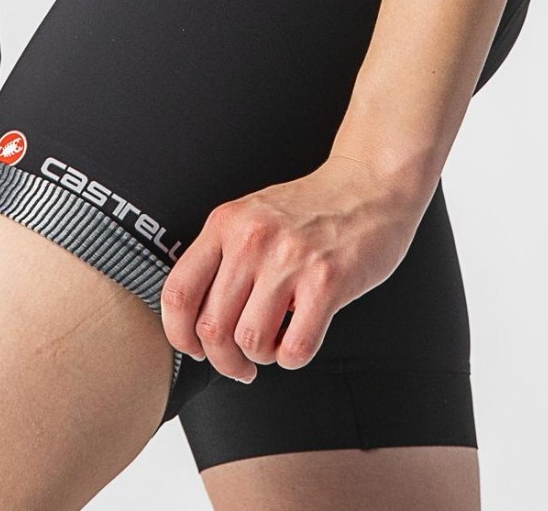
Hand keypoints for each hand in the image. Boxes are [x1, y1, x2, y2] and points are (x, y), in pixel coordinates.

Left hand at [160, 154, 434, 382]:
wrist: (368, 184)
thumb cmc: (312, 207)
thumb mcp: (251, 215)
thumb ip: (222, 255)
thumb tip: (195, 319)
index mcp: (226, 223)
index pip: (178, 292)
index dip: (178, 333)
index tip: (194, 347)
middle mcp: (252, 239)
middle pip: (212, 327)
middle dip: (224, 359)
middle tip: (240, 362)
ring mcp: (290, 260)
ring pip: (251, 341)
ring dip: (261, 356)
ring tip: (274, 342)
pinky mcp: (328, 281)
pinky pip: (295, 348)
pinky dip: (293, 356)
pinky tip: (299, 338)